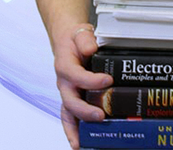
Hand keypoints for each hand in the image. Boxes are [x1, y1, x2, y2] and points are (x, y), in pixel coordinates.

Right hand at [52, 23, 113, 148]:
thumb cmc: (76, 40)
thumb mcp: (81, 33)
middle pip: (70, 101)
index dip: (91, 80)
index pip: (76, 76)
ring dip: (75, 129)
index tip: (107, 80)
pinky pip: (71, 118)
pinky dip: (74, 132)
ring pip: (68, 114)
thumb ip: (85, 39)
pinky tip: (79, 143)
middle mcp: (64, 83)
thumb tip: (91, 48)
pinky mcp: (73, 100)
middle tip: (100, 115)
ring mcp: (68, 94)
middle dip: (85, 110)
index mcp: (65, 66)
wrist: (68, 42)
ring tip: (81, 143)